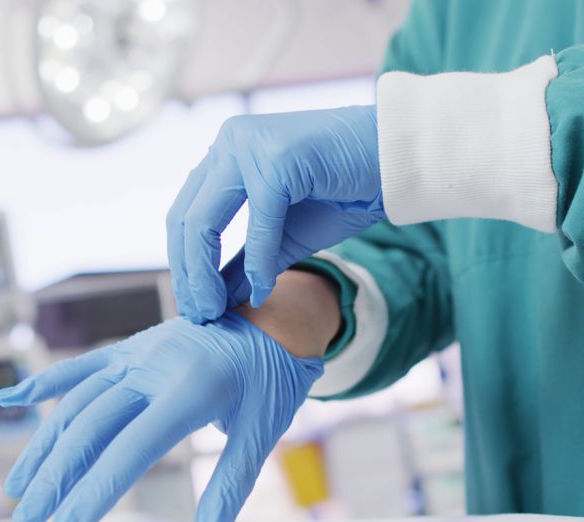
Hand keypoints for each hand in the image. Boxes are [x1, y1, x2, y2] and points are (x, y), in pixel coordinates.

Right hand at [0, 312, 323, 521]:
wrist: (275, 314)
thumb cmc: (273, 379)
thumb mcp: (265, 430)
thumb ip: (231, 486)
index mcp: (191, 389)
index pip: (131, 449)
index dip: (94, 493)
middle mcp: (156, 366)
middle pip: (92, 427)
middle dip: (56, 478)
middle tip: (27, 521)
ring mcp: (139, 353)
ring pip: (79, 402)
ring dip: (45, 446)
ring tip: (19, 489)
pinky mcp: (132, 346)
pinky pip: (83, 366)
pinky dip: (46, 383)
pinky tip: (10, 400)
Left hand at [167, 105, 381, 322]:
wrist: (398, 160)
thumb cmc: (347, 189)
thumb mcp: (286, 235)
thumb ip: (249, 262)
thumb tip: (218, 299)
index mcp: (227, 154)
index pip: (185, 214)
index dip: (185, 264)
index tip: (195, 305)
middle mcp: (229, 143)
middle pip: (185, 220)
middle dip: (189, 275)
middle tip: (199, 316)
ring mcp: (248, 146)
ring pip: (204, 222)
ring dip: (206, 274)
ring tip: (216, 311)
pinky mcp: (276, 160)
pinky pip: (257, 225)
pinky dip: (259, 264)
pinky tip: (263, 291)